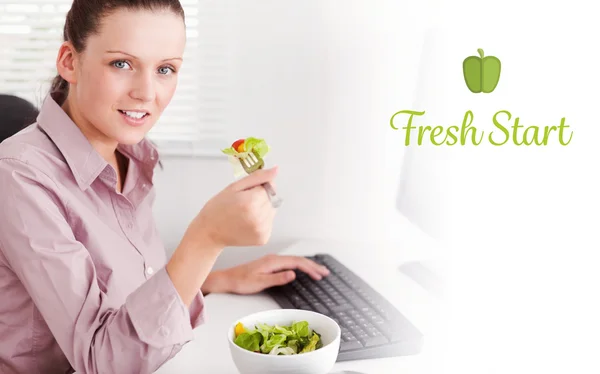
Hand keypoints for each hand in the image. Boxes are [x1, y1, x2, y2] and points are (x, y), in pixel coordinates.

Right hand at [183, 166, 278, 248]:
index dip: (256, 188)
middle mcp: (258, 217)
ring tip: (245, 214)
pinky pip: (269, 222)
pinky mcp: (263, 238)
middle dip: (260, 198)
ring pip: (272, 210)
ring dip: (262, 209)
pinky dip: (261, 221)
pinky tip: (248, 222)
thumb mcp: (234, 187)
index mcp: (251, 202)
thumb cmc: (218, 209)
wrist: (209, 232)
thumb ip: (257, 177)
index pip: (269, 187)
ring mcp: (262, 229)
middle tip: (243, 204)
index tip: (244, 194)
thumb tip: (275, 170)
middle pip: (271, 199)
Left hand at [202, 254, 330, 294]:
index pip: (297, 262)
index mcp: (273, 261)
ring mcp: (272, 260)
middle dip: (313, 266)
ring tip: (318, 271)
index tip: (319, 275)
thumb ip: (277, 278)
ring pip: (294, 261)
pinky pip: (289, 262)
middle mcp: (274, 259)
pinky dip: (300, 265)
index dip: (310, 268)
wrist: (227, 279)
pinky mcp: (270, 264)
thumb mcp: (260, 282)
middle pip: (298, 260)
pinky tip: (303, 269)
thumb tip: (293, 274)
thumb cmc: (241, 282)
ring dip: (307, 265)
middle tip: (325, 272)